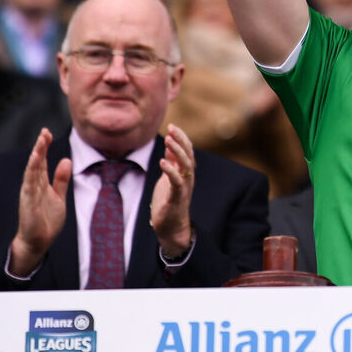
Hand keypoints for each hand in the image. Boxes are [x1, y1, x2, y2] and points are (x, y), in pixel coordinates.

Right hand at [10, 128, 71, 275]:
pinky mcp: (28, 201)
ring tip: (41, 140)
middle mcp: (33, 185)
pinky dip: (31, 171)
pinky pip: (29, 183)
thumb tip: (66, 160)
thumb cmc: (46, 220)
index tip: (47, 132)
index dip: (44, 146)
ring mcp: (30, 193)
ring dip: (36, 154)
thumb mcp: (59, 196)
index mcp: (40, 183)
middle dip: (40, 146)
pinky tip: (34, 160)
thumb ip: (61, 180)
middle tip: (44, 131)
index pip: (41, 161)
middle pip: (36, 162)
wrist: (38, 242)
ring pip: (32, 169)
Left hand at [150, 123, 195, 257]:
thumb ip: (171, 161)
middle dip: (181, 140)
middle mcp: (188, 178)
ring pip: (186, 165)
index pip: (188, 150)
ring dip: (178, 151)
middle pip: (189, 154)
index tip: (173, 125)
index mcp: (186, 172)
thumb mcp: (169, 176)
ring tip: (169, 140)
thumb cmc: (169, 201)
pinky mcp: (177, 198)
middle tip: (172, 127)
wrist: (171, 227)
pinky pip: (177, 182)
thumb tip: (171, 144)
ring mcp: (184, 187)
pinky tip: (163, 162)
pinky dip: (171, 171)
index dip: (182, 137)